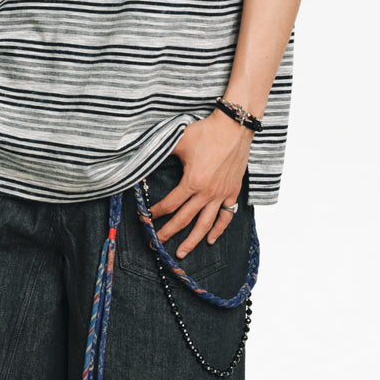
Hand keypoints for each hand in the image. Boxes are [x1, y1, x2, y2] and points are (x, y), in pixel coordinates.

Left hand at [150, 110, 253, 257]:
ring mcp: (222, 194)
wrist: (235, 127)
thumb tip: (145, 157)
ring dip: (192, 240)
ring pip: (205, 224)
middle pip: (184, 219)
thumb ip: (162, 152)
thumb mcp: (179, 140)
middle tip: (156, 244)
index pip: (170, 204)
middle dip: (168, 233)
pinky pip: (226, 216)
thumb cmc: (207, 132)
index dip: (156, 212)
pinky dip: (218, 230)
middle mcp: (207, 192)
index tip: (146, 217)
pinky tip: (210, 239)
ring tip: (181, 252)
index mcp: (192, 181)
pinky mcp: (233, 191)